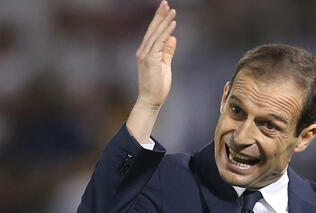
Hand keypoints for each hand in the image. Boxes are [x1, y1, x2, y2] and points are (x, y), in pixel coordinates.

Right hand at [127, 1, 176, 141]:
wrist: (151, 100)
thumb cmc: (157, 86)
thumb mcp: (164, 65)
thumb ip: (167, 51)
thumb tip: (172, 37)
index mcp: (146, 52)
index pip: (153, 33)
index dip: (158, 20)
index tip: (165, 9)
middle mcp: (143, 51)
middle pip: (152, 29)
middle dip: (159, 15)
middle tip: (166, 3)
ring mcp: (145, 55)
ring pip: (156, 34)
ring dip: (164, 21)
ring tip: (172, 11)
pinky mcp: (150, 60)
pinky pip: (159, 42)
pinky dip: (166, 32)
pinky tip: (172, 24)